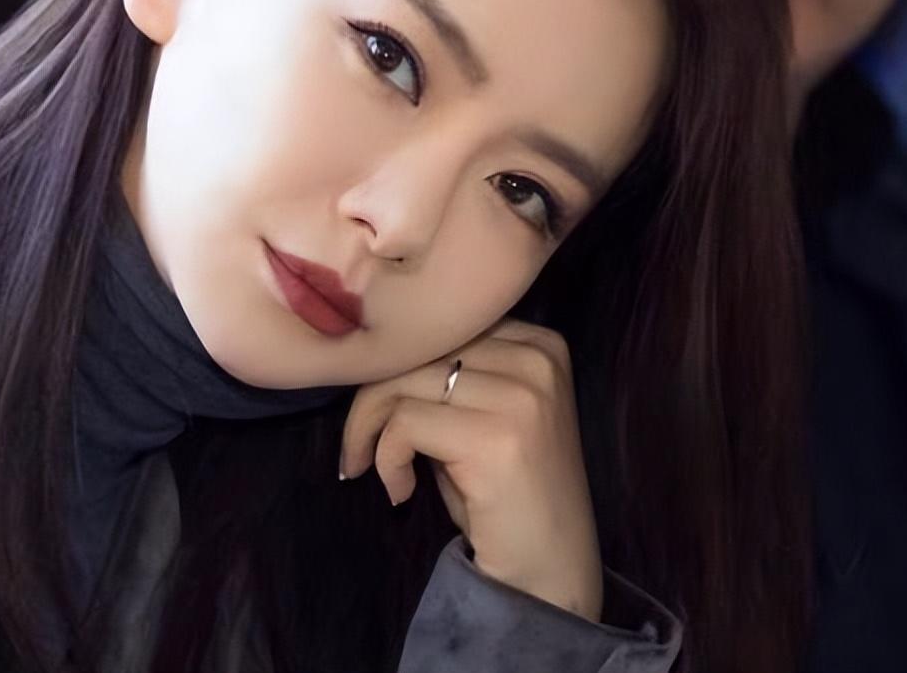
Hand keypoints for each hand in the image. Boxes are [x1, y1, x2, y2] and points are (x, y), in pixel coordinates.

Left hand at [339, 318, 602, 620]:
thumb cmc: (505, 500)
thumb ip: (445, 377)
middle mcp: (537, 359)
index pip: (440, 326)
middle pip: (419, 349)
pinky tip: (400, 491)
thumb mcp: (482, 417)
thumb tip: (373, 356)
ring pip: (403, 382)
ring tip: (376, 471)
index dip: (396, 366)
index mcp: (539, 344)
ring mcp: (521, 396)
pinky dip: (385, 458)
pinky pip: (404, 423)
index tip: (379, 413)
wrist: (551, 580)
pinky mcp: (496, 437)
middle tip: (355, 448)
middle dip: (371, 397)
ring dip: (368, 429)